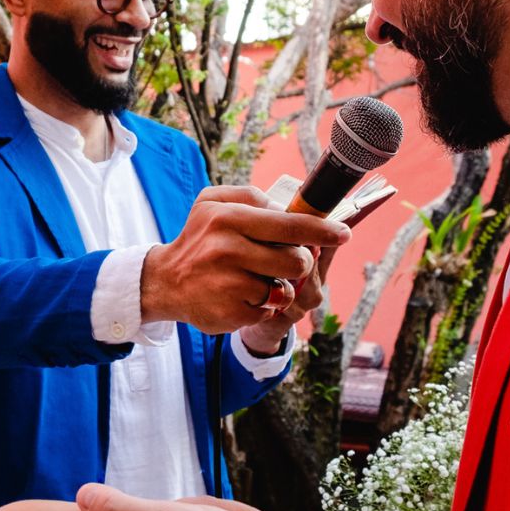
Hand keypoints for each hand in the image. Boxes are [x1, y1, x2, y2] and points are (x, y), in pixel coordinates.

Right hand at [141, 186, 349, 333]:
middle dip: (298, 263)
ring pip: (286, 288)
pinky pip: (270, 309)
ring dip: (279, 286)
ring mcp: (228, 284)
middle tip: (280, 261)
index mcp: (226, 218)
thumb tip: (291, 211)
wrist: (165, 282)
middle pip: (296, 260)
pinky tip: (240, 296)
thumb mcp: (213, 202)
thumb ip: (252, 198)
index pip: (288, 224)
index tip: (344, 233)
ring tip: (254, 279)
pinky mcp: (230, 313)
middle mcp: (226, 250)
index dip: (322, 230)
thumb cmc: (199, 239)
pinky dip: (262, 305)